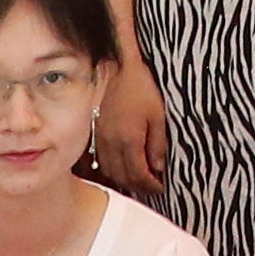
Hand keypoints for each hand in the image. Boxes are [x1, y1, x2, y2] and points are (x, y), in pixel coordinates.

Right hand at [97, 59, 170, 193]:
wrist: (115, 67)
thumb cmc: (139, 87)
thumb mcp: (158, 114)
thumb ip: (157, 144)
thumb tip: (158, 167)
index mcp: (129, 141)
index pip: (139, 175)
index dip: (151, 186)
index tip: (160, 188)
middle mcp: (112, 144)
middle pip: (123, 177)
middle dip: (138, 187)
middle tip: (151, 188)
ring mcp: (100, 139)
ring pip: (109, 172)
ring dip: (123, 181)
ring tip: (137, 181)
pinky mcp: (93, 132)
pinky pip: (99, 160)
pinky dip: (110, 170)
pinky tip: (119, 168)